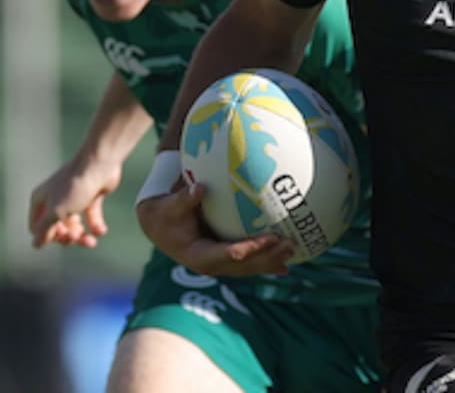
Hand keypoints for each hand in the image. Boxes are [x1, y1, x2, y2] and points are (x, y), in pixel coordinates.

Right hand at [28, 159, 120, 248]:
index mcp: (40, 200)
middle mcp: (54, 198)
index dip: (48, 237)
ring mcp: (73, 197)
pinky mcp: (90, 196)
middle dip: (66, 237)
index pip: (37, 228)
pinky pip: (90, 216)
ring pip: (74, 224)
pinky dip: (95, 225)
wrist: (101, 163)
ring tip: (91, 243)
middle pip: (56, 228)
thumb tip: (35, 245)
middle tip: (77, 238)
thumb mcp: (56, 212)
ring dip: (81, 237)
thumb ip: (45, 230)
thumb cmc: (74, 187)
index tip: (61, 235)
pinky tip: (101, 231)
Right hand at [135, 180, 295, 276]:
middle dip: (268, 257)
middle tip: (291, 243)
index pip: (229, 254)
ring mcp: (219, 265)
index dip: (251, 248)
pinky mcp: (225, 260)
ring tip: (295, 249)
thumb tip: (198, 188)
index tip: (271, 237)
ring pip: (249, 267)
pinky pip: (249, 262)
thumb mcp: (169, 206)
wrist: (159, 227)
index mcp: (198, 255)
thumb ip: (183, 199)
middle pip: (244, 266)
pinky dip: (267, 261)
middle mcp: (211, 265)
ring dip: (272, 260)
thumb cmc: (165, 213)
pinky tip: (287, 262)